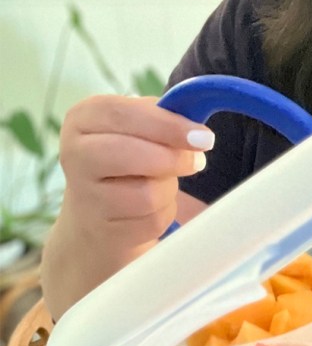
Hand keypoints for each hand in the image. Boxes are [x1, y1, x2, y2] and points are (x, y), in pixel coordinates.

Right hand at [58, 95, 214, 248]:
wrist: (96, 220)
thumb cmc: (126, 163)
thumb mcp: (137, 130)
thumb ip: (163, 121)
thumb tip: (197, 133)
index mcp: (83, 119)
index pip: (122, 113)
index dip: (167, 124)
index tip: (203, 136)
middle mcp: (75, 155)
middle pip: (132, 153)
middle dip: (174, 158)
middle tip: (197, 161)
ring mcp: (84, 197)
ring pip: (148, 193)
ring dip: (169, 189)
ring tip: (162, 185)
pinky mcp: (103, 231)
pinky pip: (152, 220)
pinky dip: (164, 213)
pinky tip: (151, 209)